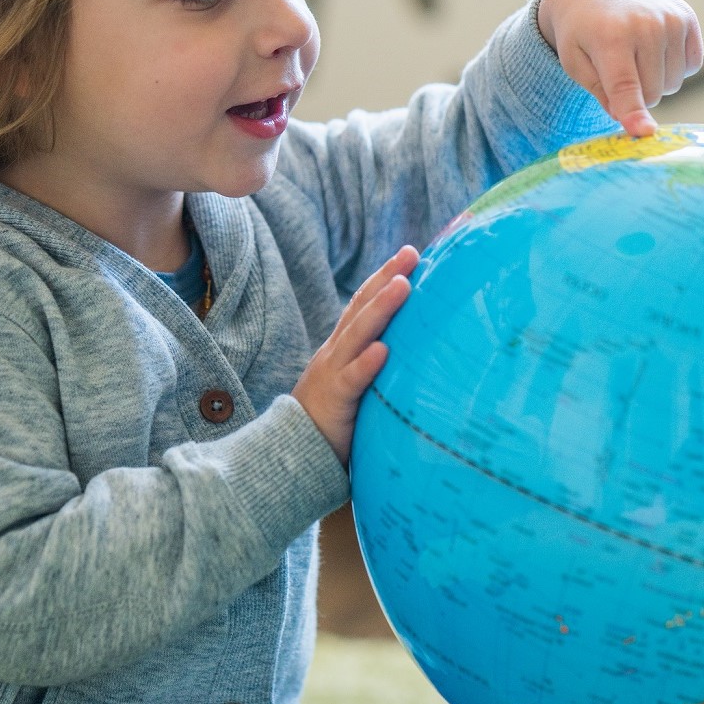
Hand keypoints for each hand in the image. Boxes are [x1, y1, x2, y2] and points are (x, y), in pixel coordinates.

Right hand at [293, 245, 418, 466]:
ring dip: (381, 309)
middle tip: (411, 252)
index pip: (364, 303)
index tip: (411, 253)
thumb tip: (408, 348)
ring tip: (404, 285)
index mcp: (342, 346)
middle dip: (387, 277)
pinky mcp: (335, 399)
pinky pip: (352, 379)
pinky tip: (383, 350)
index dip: (384, 276)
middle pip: (361, 307)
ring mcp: (333, 372)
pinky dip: (367, 364)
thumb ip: (373, 363)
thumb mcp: (354, 381)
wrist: (291, 450)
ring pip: (358, 334)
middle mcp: (336, 352)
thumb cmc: (333, 417)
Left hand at [537, 0, 703, 137]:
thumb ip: (601, 94)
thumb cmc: (582, 33)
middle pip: (653, 93)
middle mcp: (646, 24)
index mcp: (610, 37)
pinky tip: (654, 47)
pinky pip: (692, 66)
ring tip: (634, 55)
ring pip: (673, 83)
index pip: (625, 85)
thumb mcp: (575, 63)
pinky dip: (673, 66)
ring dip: (655, 81)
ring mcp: (671, 19)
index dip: (634, 112)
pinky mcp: (687, 18)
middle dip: (636, 95)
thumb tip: (634, 125)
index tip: (644, 133)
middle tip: (617, 70)